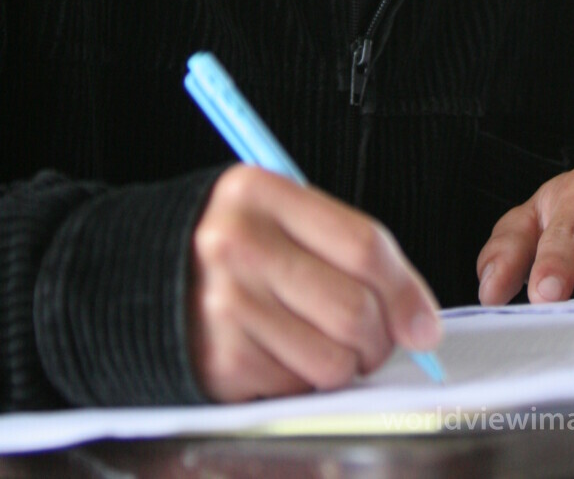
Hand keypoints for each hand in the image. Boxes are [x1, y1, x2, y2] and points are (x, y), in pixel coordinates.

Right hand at [188, 165, 440, 401]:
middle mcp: (237, 245)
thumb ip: (348, 247)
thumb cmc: (235, 243)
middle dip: (382, 338)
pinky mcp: (217, 361)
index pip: (362, 244)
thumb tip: (420, 322)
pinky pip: (296, 387)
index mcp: (260, 191)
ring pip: (332, 360)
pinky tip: (284, 352)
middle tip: (378, 340)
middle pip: (353, 310)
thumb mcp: (281, 214)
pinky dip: (304, 380)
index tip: (426, 322)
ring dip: (347, 365)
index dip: (407, 289)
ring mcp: (223, 306)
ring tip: (329, 344)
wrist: (141, 278)